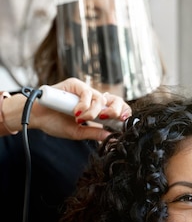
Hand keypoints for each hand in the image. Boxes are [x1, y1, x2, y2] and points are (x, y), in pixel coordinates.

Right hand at [2, 78, 130, 139]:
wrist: (38, 117)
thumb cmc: (56, 123)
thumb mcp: (78, 132)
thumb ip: (94, 133)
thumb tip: (112, 137)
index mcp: (96, 110)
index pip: (116, 108)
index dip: (122, 113)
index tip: (123, 122)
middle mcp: (93, 99)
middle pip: (114, 100)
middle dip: (115, 110)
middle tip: (108, 118)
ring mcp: (84, 91)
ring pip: (100, 98)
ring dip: (93, 111)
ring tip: (80, 119)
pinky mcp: (75, 84)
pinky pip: (87, 93)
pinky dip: (84, 105)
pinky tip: (76, 113)